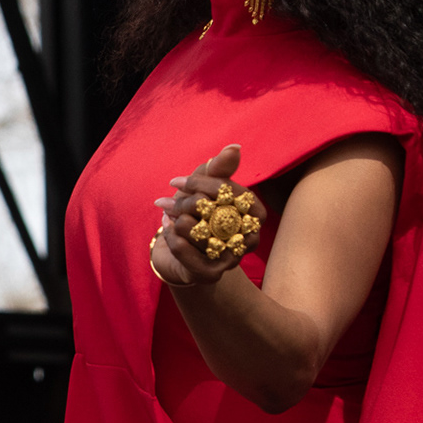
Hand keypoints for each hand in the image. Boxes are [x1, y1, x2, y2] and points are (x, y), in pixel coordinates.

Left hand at [151, 144, 268, 286]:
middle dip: (188, 203)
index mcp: (254, 214)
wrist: (178, 251)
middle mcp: (249, 239)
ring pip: (200, 232)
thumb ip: (218, 169)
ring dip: (178, 221)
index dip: (203, 185)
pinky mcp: (211, 274)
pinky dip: (173, 239)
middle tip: (168, 201)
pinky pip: (188, 254)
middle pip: (218, 213)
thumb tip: (234, 148)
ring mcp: (232, 259)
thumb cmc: (196, 214)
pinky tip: (168, 230)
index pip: (235, 194)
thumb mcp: (204, 188)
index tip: (175, 181)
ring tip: (169, 217)